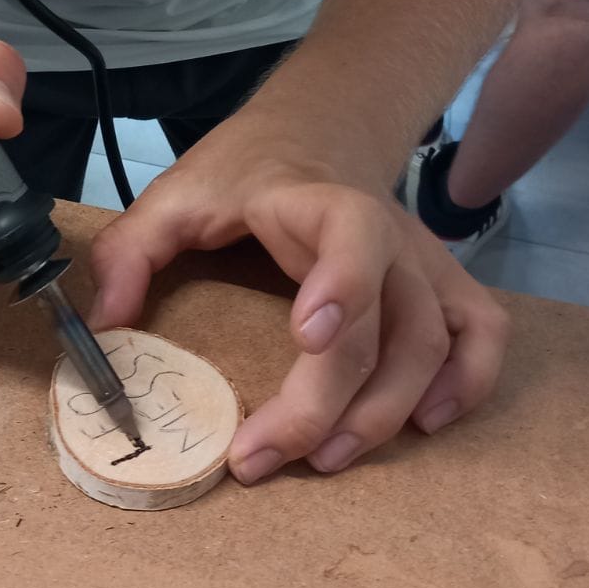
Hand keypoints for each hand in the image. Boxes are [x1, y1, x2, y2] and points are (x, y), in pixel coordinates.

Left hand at [88, 140, 508, 481]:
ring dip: (388, 411)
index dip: (342, 284)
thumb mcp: (175, 193)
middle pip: (386, 324)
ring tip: (326, 458)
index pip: (352, 234)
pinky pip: (480, 333)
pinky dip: (466, 382)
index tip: (309, 337)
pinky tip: (422, 423)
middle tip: (263, 455)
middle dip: (330, 403)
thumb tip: (108, 324)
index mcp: (318, 202)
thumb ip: (130, 251)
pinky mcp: (439, 283)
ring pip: (433, 343)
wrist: (315, 129)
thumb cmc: (245, 170)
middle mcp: (385, 234)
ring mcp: (420, 260)